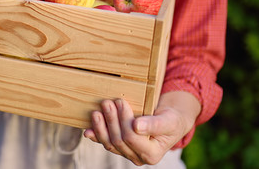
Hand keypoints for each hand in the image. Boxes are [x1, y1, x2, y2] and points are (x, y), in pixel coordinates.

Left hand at [83, 91, 200, 164]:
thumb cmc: (171, 120)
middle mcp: (138, 157)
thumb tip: (137, 126)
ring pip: (109, 143)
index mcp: (152, 154)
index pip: (131, 137)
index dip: (123, 120)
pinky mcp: (120, 148)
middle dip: (111, 120)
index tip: (120, 102)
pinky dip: (96, 136)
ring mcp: (128, 153)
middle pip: (118, 140)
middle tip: (108, 102)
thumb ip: (155, 124)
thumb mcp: (168, 120)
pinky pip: (106, 143)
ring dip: (101, 127)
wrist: (170, 121)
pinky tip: (87, 131)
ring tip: (97, 111)